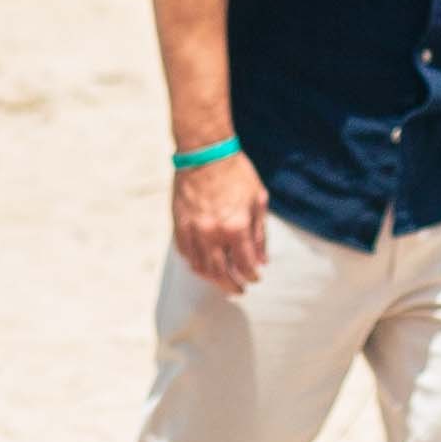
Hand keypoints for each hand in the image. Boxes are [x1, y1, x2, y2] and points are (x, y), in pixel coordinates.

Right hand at [173, 149, 269, 296]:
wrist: (204, 151)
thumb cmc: (235, 172)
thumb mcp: (257, 200)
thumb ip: (259, 233)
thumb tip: (261, 260)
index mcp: (236, 227)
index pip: (245, 265)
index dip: (252, 275)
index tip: (256, 277)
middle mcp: (213, 233)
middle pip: (221, 273)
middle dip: (232, 285)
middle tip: (239, 290)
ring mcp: (193, 229)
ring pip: (200, 266)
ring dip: (212, 278)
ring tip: (220, 281)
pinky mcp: (179, 223)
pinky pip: (184, 252)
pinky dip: (193, 262)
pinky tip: (202, 264)